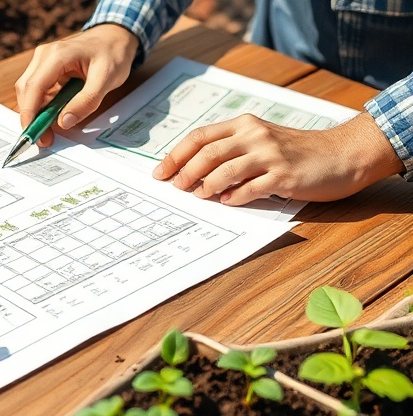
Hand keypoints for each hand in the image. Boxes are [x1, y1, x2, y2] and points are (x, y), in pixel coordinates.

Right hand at [15, 24, 138, 146]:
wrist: (114, 37)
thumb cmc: (112, 54)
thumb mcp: (106, 79)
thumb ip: (86, 101)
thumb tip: (64, 122)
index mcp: (57, 55)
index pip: (34, 86)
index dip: (29, 112)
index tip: (31, 133)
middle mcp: (44, 56)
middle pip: (26, 90)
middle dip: (31, 117)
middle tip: (44, 138)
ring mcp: (42, 61)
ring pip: (28, 92)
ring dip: (36, 113)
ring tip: (49, 131)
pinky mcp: (45, 69)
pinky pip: (37, 91)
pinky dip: (42, 106)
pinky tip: (53, 116)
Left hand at [152, 112, 404, 204]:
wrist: (342, 153)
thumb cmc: (297, 151)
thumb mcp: (262, 140)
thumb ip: (232, 150)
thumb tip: (194, 172)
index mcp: (244, 124)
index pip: (200, 137)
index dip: (176, 156)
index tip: (160, 173)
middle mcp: (254, 135)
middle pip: (207, 153)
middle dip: (185, 173)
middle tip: (176, 188)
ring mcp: (270, 154)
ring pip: (224, 170)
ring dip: (207, 186)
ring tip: (200, 196)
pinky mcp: (284, 175)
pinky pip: (250, 188)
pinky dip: (235, 197)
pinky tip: (228, 202)